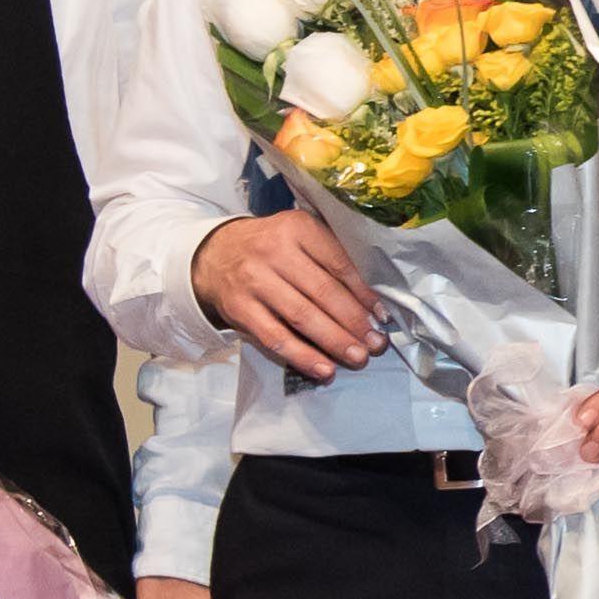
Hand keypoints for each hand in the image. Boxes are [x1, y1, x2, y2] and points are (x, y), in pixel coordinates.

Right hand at [193, 206, 387, 381]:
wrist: (215, 254)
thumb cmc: (272, 247)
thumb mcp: (300, 237)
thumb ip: (331, 258)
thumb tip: (371, 302)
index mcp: (298, 228)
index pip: (339, 263)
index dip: (364, 293)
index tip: (383, 316)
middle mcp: (274, 252)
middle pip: (323, 292)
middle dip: (354, 322)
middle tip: (376, 344)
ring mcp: (254, 281)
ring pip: (301, 317)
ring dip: (334, 341)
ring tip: (358, 357)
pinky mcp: (239, 309)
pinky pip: (275, 338)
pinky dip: (302, 356)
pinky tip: (324, 370)